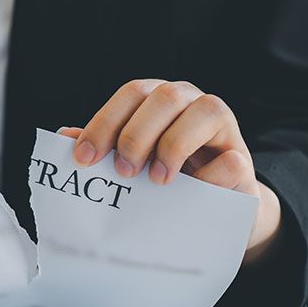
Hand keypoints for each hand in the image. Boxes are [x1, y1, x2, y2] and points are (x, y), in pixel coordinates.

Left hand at [60, 79, 281, 263]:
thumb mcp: (133, 163)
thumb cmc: (167, 179)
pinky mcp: (244, 159)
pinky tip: (193, 192)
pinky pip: (232, 159)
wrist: (213, 212)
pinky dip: (211, 176)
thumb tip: (63, 138)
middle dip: (136, 134)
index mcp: (159, 100)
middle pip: (163, 97)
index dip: (105, 122)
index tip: (84, 158)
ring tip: (157, 180)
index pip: (131, 94)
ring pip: (205, 110)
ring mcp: (223, 127)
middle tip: (123, 172)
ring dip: (174, 146)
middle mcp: (191, 103)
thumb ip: (103, 148)